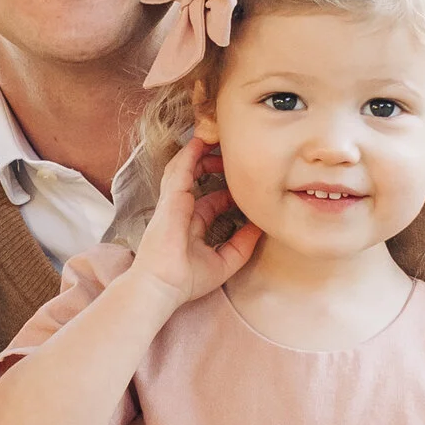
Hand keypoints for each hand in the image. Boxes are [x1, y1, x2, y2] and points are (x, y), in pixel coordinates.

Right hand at [130, 133, 260, 307]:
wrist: (163, 285)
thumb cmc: (188, 280)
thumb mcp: (225, 261)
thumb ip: (243, 244)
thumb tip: (261, 226)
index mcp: (192, 226)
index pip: (210, 202)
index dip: (226, 193)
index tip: (243, 187)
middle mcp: (181, 211)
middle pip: (196, 180)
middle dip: (212, 166)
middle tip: (230, 157)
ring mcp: (173, 202)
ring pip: (185, 169)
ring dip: (199, 154)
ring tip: (214, 139)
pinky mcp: (169, 197)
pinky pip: (179, 169)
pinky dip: (189, 153)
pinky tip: (200, 140)